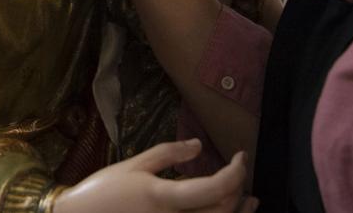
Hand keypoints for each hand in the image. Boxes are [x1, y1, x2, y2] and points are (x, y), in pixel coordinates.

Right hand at [53, 141, 256, 212]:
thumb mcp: (134, 165)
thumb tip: (198, 146)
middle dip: (238, 191)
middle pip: (222, 211)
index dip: (236, 172)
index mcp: (163, 197)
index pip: (214, 188)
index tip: (241, 157)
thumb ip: (168, 154)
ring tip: (249, 202)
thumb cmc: (103, 192)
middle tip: (240, 173)